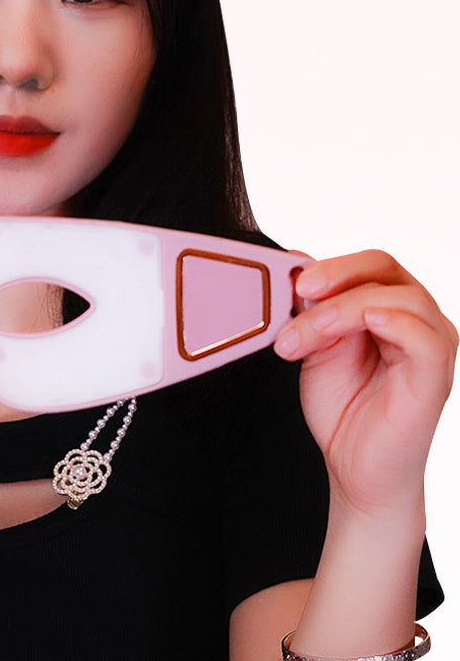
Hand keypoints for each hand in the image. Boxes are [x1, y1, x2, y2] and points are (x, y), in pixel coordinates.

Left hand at [274, 251, 456, 515]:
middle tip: (299, 293)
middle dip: (336, 275)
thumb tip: (295, 260)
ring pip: (400, 297)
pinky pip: (425, 338)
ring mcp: (431, 344)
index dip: (330, 264)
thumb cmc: (341, 405)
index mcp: (388, 305)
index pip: (368, 263)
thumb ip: (311, 306)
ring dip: (342, 309)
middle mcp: (416, 318)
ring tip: (302, 339)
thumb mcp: (314, 344)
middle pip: (385, 267)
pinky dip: (393, 322)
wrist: (353, 466)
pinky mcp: (436, 376)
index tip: (291, 280)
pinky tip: (365, 324)